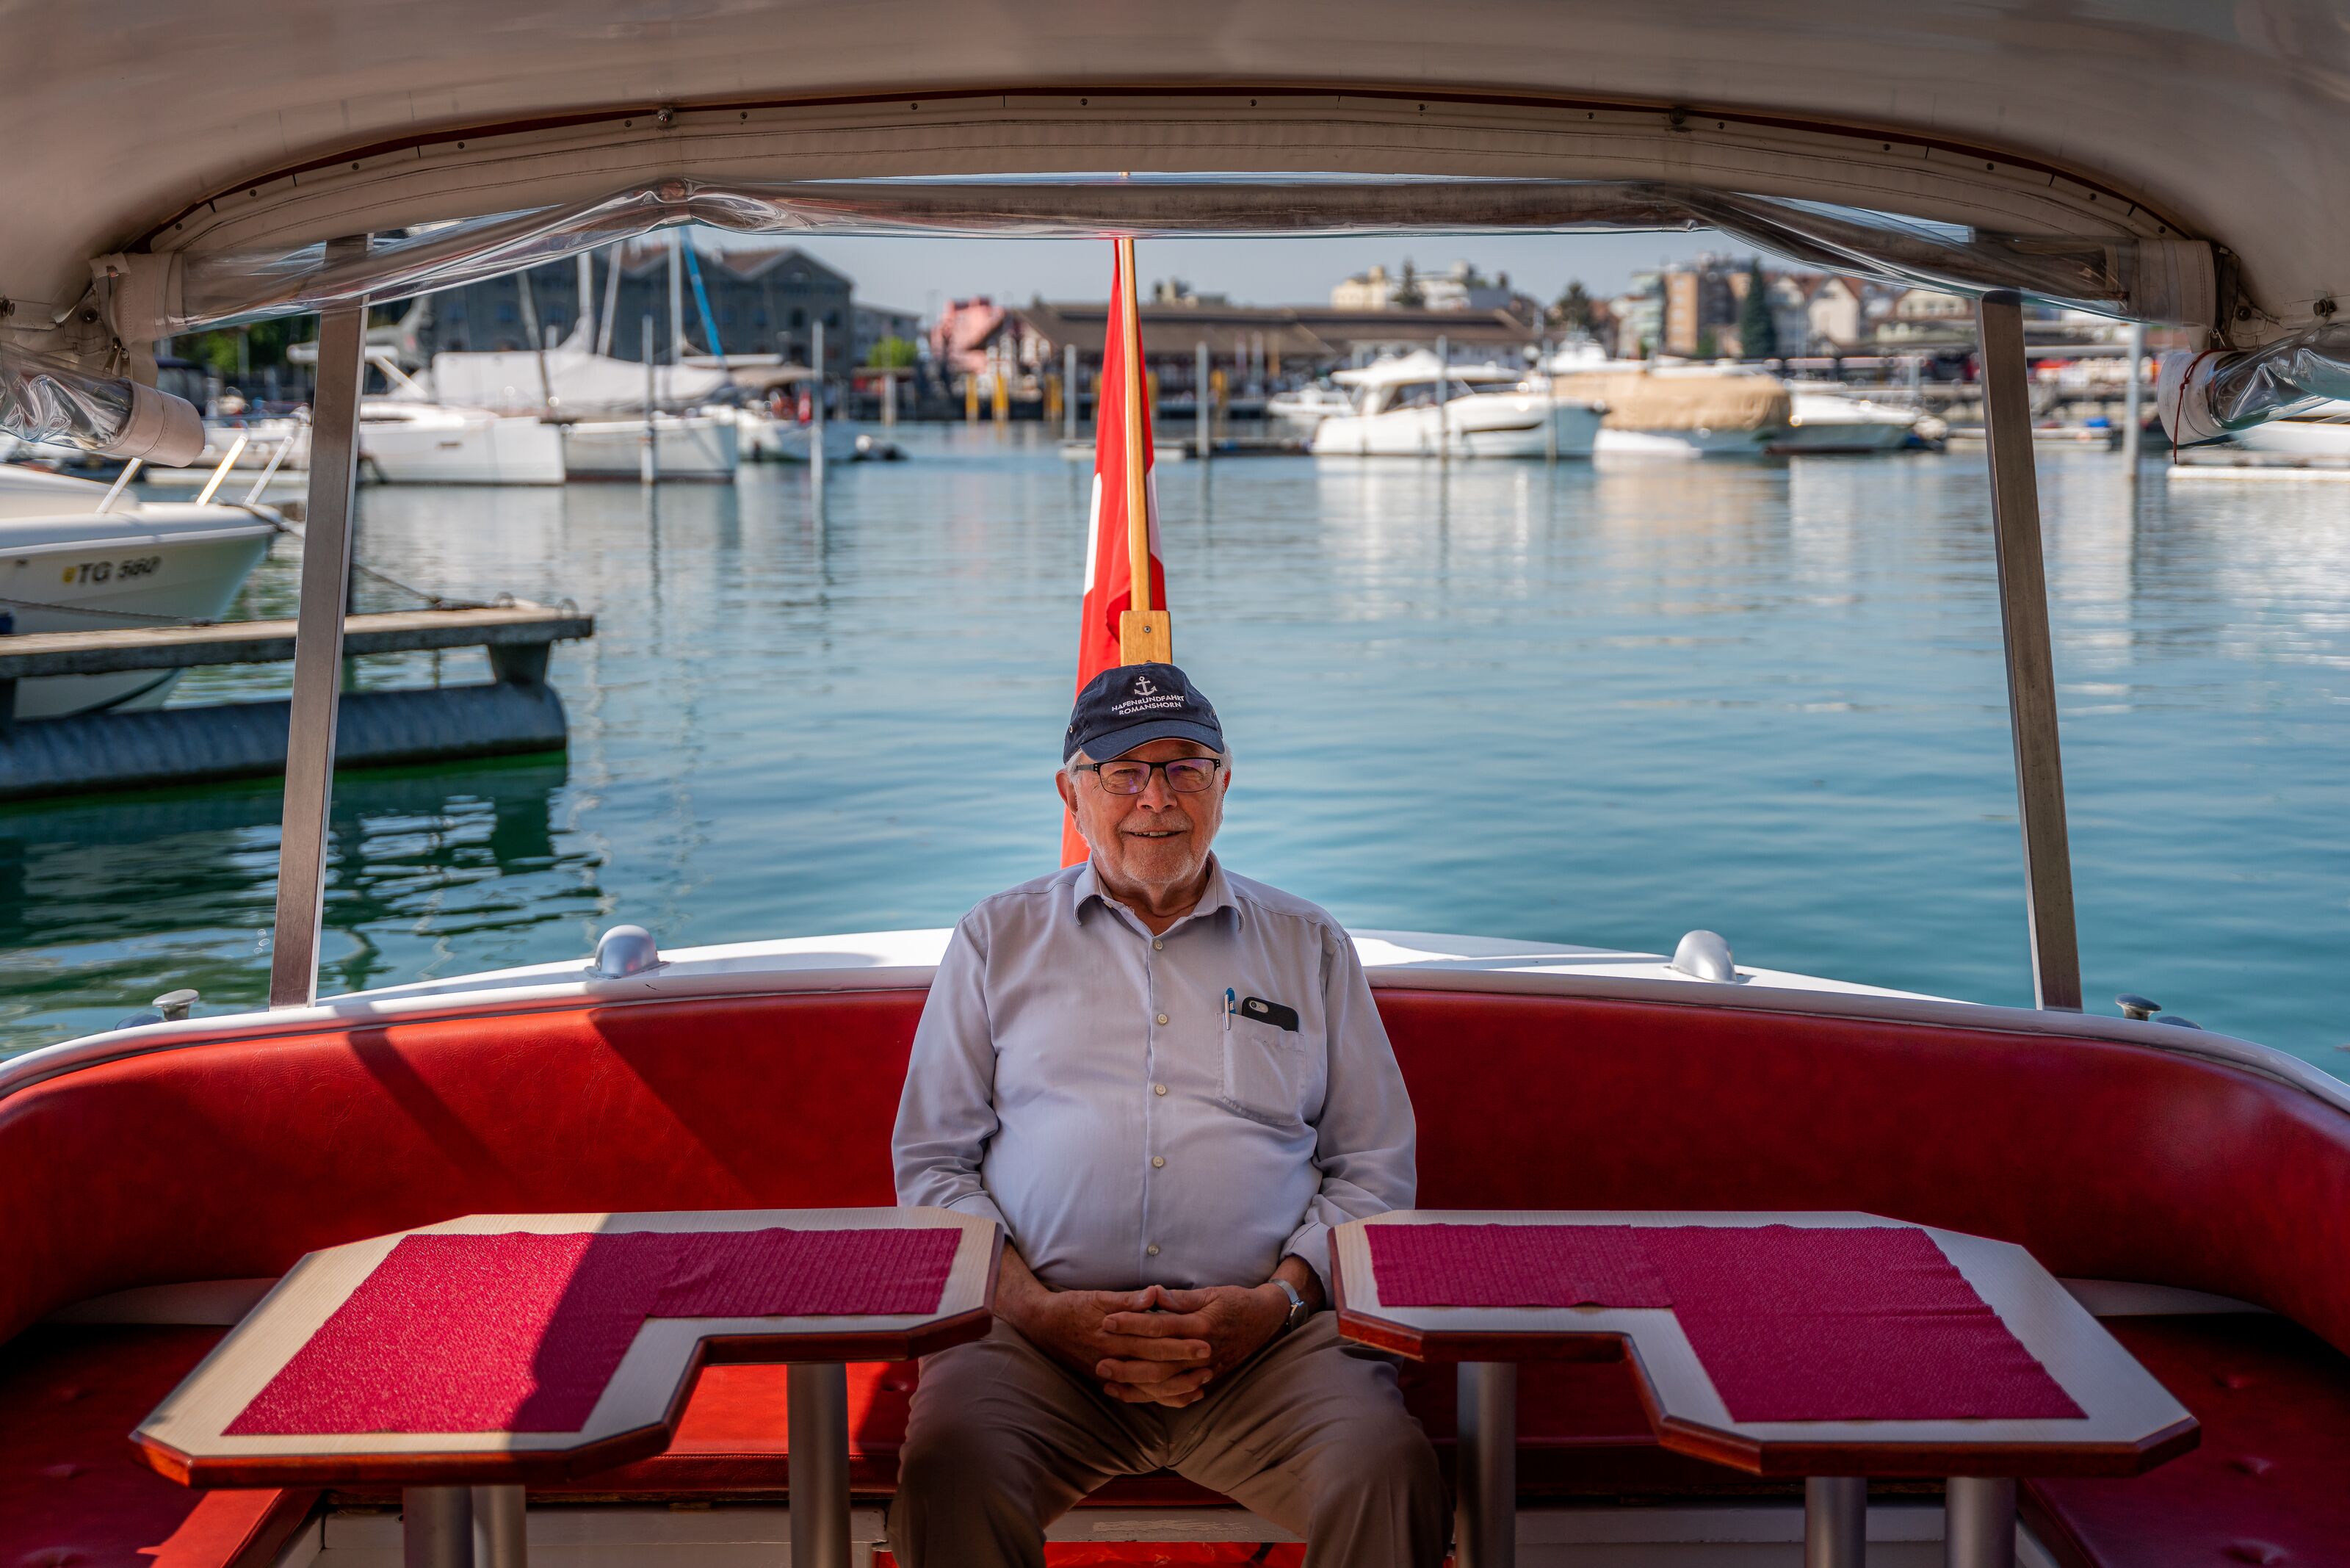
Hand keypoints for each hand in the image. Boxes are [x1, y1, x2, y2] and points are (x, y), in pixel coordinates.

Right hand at [995, 1251, 1212, 1406]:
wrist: (1042, 1326)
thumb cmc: (1072, 1306)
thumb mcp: (1098, 1297)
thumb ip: (1128, 1300)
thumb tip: (1154, 1293)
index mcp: (1114, 1334)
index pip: (1153, 1339)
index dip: (1180, 1341)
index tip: (1204, 1338)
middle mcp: (1113, 1357)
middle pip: (1155, 1365)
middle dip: (1184, 1364)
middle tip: (1211, 1361)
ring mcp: (1110, 1372)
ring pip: (1148, 1386)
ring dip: (1176, 1386)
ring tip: (1202, 1383)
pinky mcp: (1107, 1379)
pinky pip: (1137, 1394)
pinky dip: (1160, 1397)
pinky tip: (1180, 1397)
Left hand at [1099, 1282, 1288, 1397]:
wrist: (1266, 1321)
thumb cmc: (1236, 1302)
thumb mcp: (1211, 1293)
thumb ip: (1180, 1298)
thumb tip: (1153, 1293)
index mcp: (1201, 1325)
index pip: (1159, 1327)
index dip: (1132, 1324)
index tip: (1107, 1322)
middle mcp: (1202, 1352)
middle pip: (1158, 1361)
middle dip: (1127, 1362)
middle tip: (1099, 1361)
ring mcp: (1204, 1369)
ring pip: (1165, 1383)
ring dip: (1135, 1384)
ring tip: (1107, 1381)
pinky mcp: (1205, 1380)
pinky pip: (1175, 1394)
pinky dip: (1152, 1397)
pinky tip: (1130, 1394)